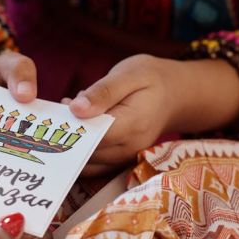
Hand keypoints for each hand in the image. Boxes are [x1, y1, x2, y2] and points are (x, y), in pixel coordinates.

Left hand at [66, 55, 179, 175]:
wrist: (175, 95)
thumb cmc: (151, 79)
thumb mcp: (129, 74)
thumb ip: (102, 92)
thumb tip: (76, 109)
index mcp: (133, 124)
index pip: (94, 136)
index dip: (74, 125)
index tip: (63, 105)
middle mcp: (130, 148)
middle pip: (88, 151)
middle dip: (72, 132)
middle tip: (65, 105)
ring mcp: (126, 158)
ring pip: (87, 161)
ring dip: (75, 141)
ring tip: (75, 112)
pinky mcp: (120, 161)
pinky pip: (94, 164)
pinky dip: (81, 148)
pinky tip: (82, 124)